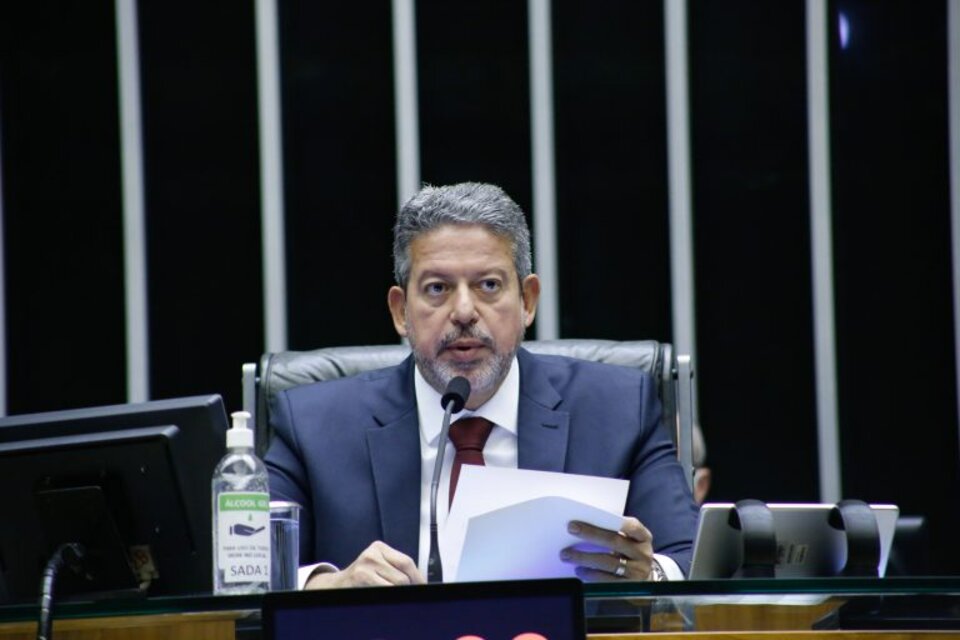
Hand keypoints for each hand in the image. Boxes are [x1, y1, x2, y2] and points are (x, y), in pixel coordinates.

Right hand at [304, 541, 424, 588]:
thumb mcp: (378, 565)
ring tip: (389, 593)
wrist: (337, 586)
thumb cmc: (362, 577)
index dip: (418, 577)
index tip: (423, 586)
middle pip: (403, 574)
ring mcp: (366, 565)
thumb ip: (396, 568)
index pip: (407, 561)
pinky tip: (381, 595)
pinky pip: (385, 590)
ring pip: (396, 584)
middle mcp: (372, 553)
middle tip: (407, 593)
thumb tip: (419, 581)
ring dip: (397, 593)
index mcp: (379, 547)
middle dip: (408, 587)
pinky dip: (388, 596)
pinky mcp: (361, 577)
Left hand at [560, 517, 653, 580]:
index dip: (612, 520)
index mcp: (643, 537)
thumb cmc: (630, 554)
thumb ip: (615, 533)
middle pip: (615, 542)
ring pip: (609, 562)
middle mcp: (643, 554)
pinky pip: (607, 580)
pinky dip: (591, 574)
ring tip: (567, 554)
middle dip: (591, 534)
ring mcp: (638, 572)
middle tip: (571, 529)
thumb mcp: (629, 541)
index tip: (587, 514)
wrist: (645, 580)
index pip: (631, 526)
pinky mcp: (629, 588)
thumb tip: (585, 525)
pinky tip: (579, 570)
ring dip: (585, 557)